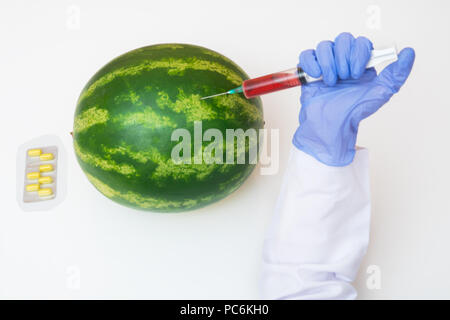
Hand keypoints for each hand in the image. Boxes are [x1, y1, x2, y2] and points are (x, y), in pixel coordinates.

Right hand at [293, 32, 414, 165]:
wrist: (332, 124)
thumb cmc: (354, 111)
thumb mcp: (381, 92)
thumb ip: (397, 74)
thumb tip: (409, 53)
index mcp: (359, 62)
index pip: (360, 42)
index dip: (358, 54)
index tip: (357, 74)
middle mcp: (342, 60)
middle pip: (343, 39)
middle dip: (344, 59)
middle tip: (345, 79)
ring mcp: (324, 64)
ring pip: (324, 46)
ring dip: (329, 64)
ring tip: (331, 82)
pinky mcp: (308, 70)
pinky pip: (307, 55)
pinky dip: (312, 65)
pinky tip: (318, 78)